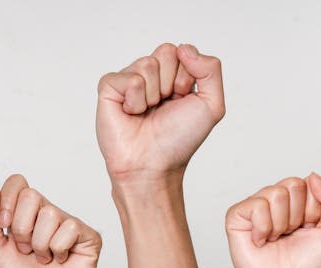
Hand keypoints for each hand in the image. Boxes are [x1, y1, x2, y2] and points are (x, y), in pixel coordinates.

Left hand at [0, 174, 101, 267]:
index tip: (4, 228)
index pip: (17, 183)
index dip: (6, 202)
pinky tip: (61, 262)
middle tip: (26, 250)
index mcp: (25, 213)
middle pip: (31, 195)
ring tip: (44, 260)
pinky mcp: (88, 237)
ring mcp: (69, 224)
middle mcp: (48, 214)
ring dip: (39, 245)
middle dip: (21, 229)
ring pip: (50, 214)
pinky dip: (58, 250)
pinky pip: (69, 228)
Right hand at [96, 43, 224, 192]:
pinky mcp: (109, 88)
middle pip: (165, 52)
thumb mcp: (212, 105)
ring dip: (153, 95)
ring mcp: (128, 80)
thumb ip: (211, 70)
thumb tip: (184, 48)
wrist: (153, 166)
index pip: (182, 52)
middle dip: (170, 83)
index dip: (186, 79)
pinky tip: (130, 114)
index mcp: (173, 75)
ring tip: (146, 114)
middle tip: (162, 108)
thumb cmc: (179, 140)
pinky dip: (135, 100)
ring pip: (147, 64)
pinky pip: (128, 79)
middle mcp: (150, 75)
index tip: (181, 102)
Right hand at [226, 173, 320, 267]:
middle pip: (293, 185)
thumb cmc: (311, 265)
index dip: (315, 210)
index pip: (311, 183)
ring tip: (277, 240)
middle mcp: (277, 200)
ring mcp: (256, 207)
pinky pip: (255, 205)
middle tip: (292, 235)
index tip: (311, 230)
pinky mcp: (237, 216)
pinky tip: (262, 241)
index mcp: (300, 200)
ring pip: (275, 194)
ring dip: (281, 224)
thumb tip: (313, 176)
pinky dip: (263, 228)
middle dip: (298, 216)